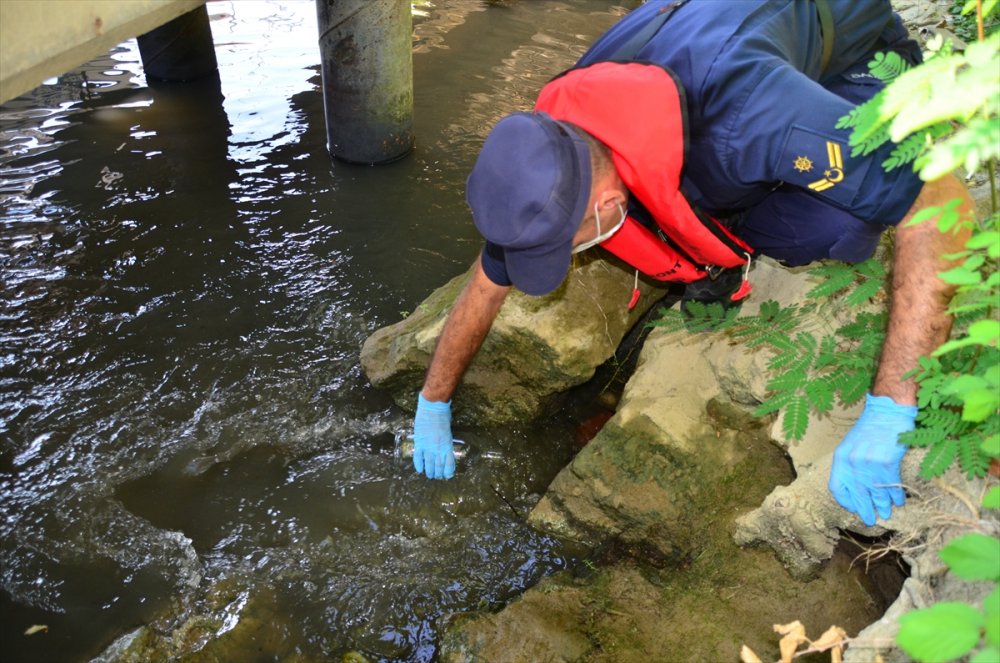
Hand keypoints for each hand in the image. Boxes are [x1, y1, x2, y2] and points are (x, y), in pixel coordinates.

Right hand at [413, 393, 455, 478]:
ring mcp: (428, 447)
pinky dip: (418, 464)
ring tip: (429, 475)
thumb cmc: (443, 416)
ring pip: (428, 464)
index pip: (449, 464)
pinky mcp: (419, 443)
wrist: (432, 408)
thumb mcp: (448, 431)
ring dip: (429, 471)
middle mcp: (439, 449)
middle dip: (438, 473)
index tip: (447, 475)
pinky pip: (418, 457)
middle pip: (439, 466)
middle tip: (437, 477)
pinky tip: (419, 470)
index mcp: (448, 445)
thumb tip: (444, 448)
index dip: (448, 471)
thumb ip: (446, 441)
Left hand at [829, 394, 917, 525]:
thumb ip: (849, 465)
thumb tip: (855, 487)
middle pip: (857, 495)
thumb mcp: (851, 445)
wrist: (887, 412)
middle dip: (865, 510)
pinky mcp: (887, 463)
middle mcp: (853, 463)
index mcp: (841, 458)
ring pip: (877, 493)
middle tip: (871, 520)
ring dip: (883, 506)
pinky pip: (891, 486)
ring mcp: (870, 464)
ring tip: (887, 513)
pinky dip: (896, 496)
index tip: (853, 508)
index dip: (845, 501)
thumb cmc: (869, 428)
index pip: (837, 488)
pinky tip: (898, 501)